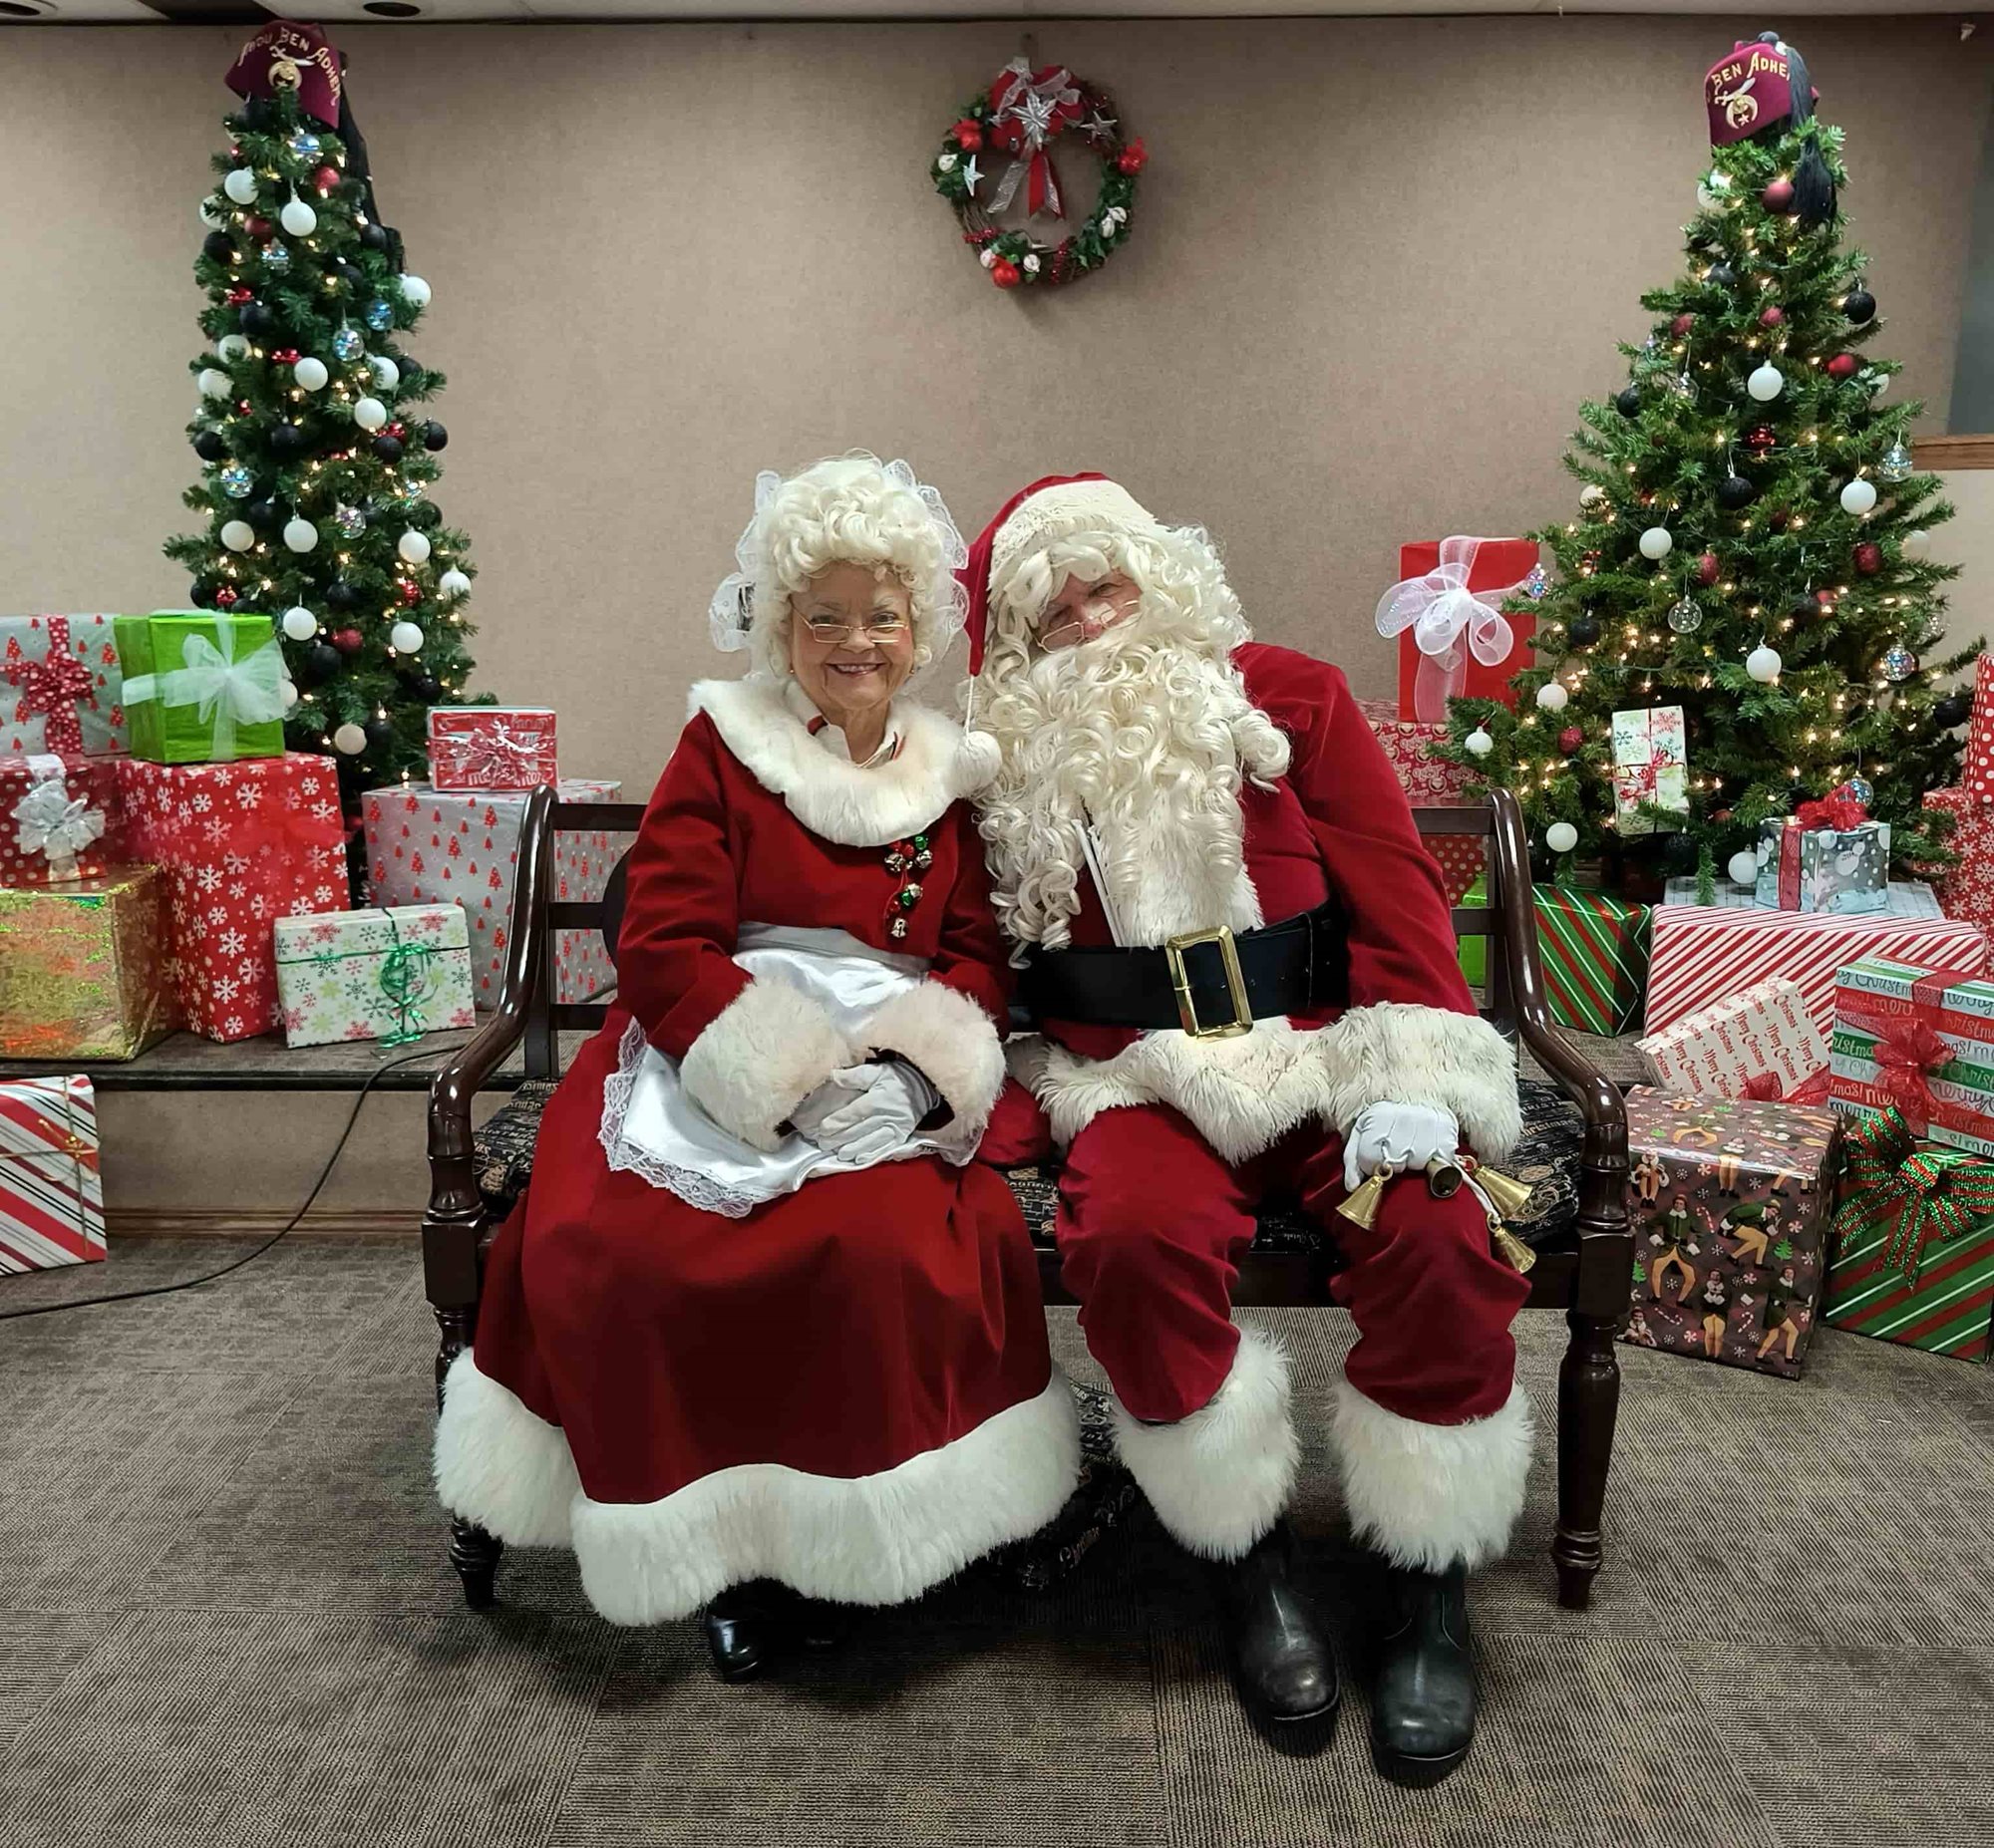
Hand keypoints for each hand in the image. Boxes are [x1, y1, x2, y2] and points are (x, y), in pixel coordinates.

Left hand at [789, 1061, 939, 1165]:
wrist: (924, 1087)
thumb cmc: (897, 1078)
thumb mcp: (877, 1070)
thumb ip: (855, 1075)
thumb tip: (834, 1076)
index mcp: (881, 1098)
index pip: (856, 1112)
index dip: (838, 1121)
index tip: (823, 1128)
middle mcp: (889, 1115)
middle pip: (860, 1129)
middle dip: (840, 1138)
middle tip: (824, 1144)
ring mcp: (897, 1127)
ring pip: (871, 1141)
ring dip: (853, 1149)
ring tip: (839, 1154)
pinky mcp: (902, 1136)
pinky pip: (885, 1148)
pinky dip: (871, 1155)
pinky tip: (859, 1159)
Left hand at [1341, 1102, 1459, 1193]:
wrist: (1419, 1092)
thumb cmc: (1386, 1116)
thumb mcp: (1362, 1130)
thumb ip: (1353, 1159)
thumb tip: (1353, 1186)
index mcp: (1378, 1116)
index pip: (1371, 1159)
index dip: (1371, 1164)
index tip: (1376, 1157)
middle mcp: (1404, 1118)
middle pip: (1396, 1164)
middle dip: (1394, 1163)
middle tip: (1397, 1150)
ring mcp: (1429, 1122)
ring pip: (1419, 1164)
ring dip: (1414, 1162)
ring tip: (1412, 1147)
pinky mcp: (1448, 1128)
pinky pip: (1442, 1160)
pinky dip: (1435, 1160)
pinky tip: (1429, 1147)